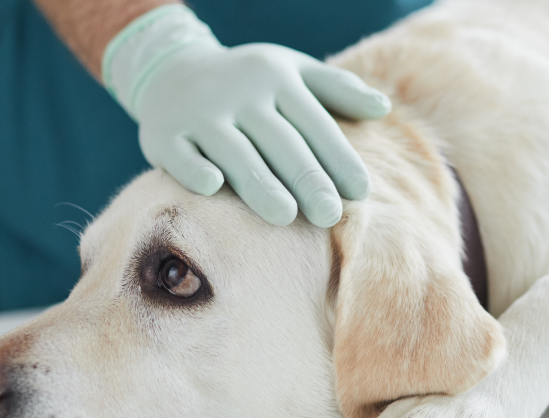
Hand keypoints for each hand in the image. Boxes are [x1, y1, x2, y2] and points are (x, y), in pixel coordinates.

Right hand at [105, 6, 389, 226]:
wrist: (171, 70)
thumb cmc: (250, 82)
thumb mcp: (293, 72)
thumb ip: (338, 90)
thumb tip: (384, 108)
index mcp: (276, 79)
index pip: (314, 122)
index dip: (337, 156)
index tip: (360, 191)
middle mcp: (238, 93)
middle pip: (278, 141)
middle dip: (306, 178)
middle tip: (330, 215)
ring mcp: (199, 113)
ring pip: (234, 151)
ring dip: (258, 182)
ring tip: (285, 216)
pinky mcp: (164, 135)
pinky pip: (181, 155)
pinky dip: (194, 168)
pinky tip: (212, 186)